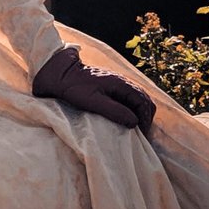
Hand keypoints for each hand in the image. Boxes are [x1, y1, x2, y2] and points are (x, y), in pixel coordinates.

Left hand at [33, 47, 154, 133]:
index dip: (146, 120)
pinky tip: (126, 118)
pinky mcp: (113, 86)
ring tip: (135, 128)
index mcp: (122, 85)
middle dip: (146, 117)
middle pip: (145, 101)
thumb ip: (115, 111)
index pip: (144, 103)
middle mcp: (124, 82)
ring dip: (140, 113)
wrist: (62, 74)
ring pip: (139, 99)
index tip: (142, 133)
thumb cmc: (75, 88)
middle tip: (141, 133)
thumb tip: (134, 122)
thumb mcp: (93, 102)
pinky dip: (133, 109)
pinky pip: (130, 98)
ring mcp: (119, 83)